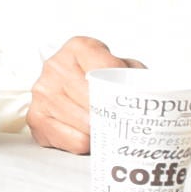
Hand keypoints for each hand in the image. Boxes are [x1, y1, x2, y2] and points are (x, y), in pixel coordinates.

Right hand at [22, 36, 142, 153]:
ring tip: (110, 130)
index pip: (107, 71)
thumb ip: (135, 75)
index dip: (124, 91)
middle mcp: (55, 66)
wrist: (65, 85)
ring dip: (102, 133)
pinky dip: (87, 144)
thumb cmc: (96, 78)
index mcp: (78, 47)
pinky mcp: (36, 117)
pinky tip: (91, 136)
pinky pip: (72, 140)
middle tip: (126, 124)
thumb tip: (154, 95)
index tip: (132, 101)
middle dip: (113, 116)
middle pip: (94, 100)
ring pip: (85, 124)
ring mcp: (42, 92)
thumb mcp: (121, 67)